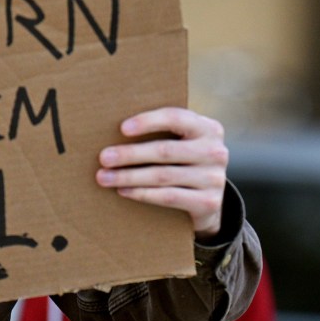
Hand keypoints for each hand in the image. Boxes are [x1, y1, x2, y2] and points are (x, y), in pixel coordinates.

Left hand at [97, 107, 228, 238]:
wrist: (208, 201)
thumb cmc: (185, 163)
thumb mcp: (184, 143)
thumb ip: (164, 133)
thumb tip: (118, 130)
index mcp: (209, 128)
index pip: (176, 118)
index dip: (148, 121)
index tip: (122, 129)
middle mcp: (215, 151)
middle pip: (165, 150)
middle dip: (130, 154)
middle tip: (104, 158)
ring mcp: (214, 178)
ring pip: (163, 176)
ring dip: (129, 176)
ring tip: (105, 177)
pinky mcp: (209, 202)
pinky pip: (168, 197)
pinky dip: (142, 194)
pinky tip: (123, 191)